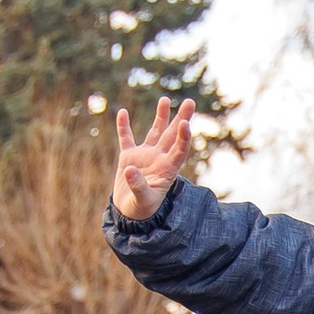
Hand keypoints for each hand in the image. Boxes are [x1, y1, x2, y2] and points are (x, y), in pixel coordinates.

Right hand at [112, 97, 195, 219]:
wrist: (130, 214)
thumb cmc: (141, 210)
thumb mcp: (142, 201)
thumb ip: (139, 186)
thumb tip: (130, 169)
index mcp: (167, 170)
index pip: (179, 150)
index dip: (183, 137)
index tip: (185, 123)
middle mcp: (158, 159)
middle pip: (172, 135)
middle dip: (181, 118)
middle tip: (190, 102)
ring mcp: (144, 157)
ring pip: (154, 132)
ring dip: (160, 116)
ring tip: (164, 99)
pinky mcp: (128, 157)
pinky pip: (126, 139)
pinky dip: (123, 126)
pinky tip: (122, 113)